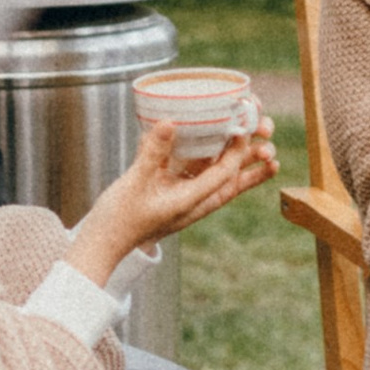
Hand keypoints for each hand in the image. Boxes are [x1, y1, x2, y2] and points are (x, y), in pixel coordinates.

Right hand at [72, 111, 276, 291]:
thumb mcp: (134, 183)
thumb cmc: (117, 221)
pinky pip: (199, 175)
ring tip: (266, 148)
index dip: (237, 152)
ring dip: (242, 163)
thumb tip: (169, 122)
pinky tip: (221, 146)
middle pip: (231, 179)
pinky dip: (213, 161)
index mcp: (188, 202)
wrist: (101, 246)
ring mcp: (183, 198)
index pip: (222, 175)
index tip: (246, 129)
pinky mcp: (172, 193)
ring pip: (220, 178)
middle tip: (268, 139)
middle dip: (251, 160)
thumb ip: (152, 153)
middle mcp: (192, 201)